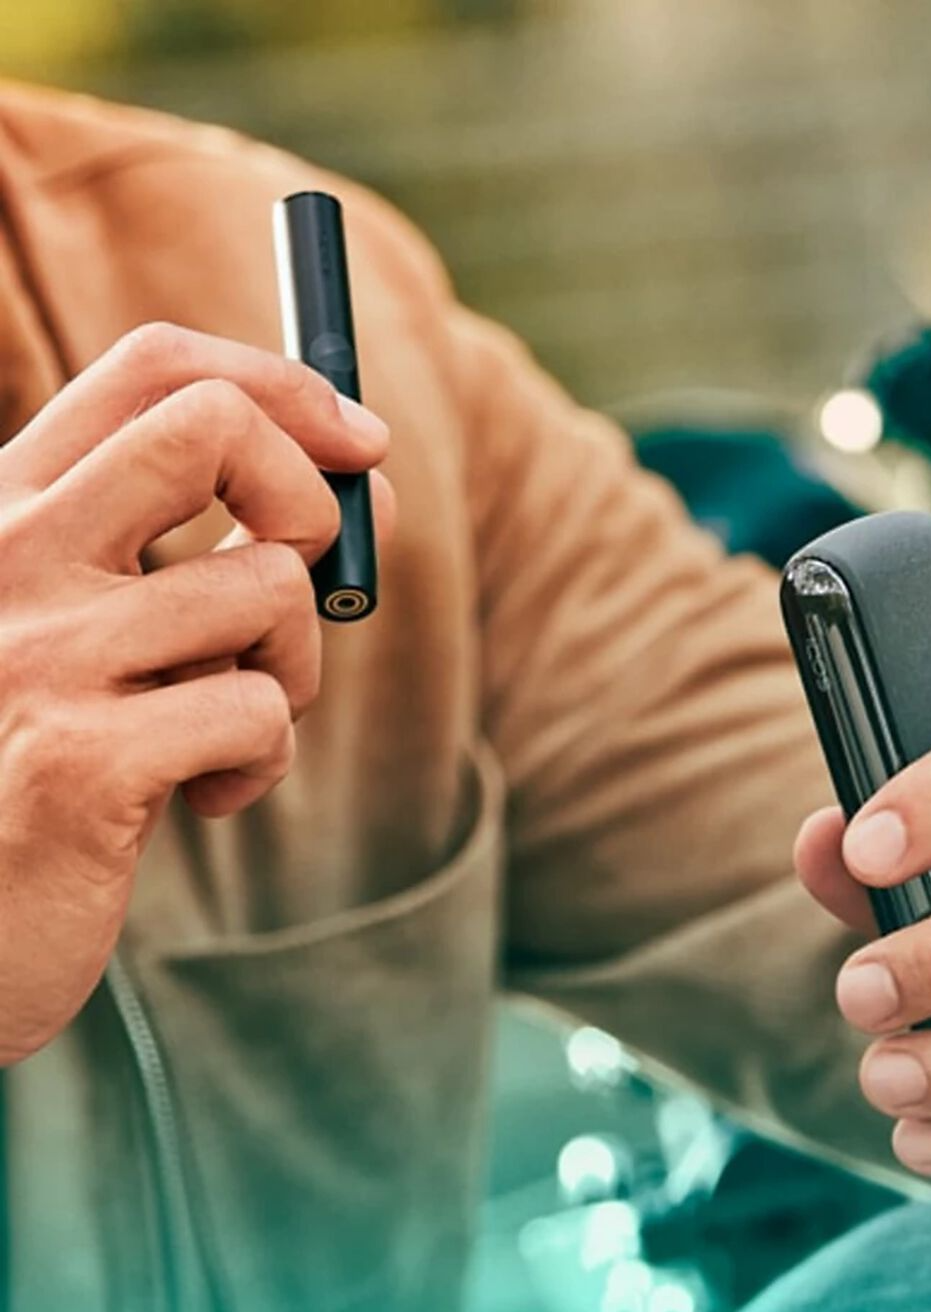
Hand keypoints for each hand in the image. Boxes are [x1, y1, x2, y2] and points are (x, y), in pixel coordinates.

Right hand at [0, 323, 392, 1065]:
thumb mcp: (101, 624)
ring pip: (270, 588)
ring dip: (291, 667)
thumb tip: (365, 472)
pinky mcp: (79, 764)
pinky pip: (258, 713)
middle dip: (309, 502)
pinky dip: (262, 760)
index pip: (154, 369)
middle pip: (216, 431)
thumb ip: (207, 543)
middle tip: (302, 582)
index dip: (285, 387)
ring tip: (231, 724)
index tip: (360, 440)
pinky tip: (205, 795)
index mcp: (3, 507)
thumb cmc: (38, 761)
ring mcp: (36, 654)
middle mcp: (6, 556)